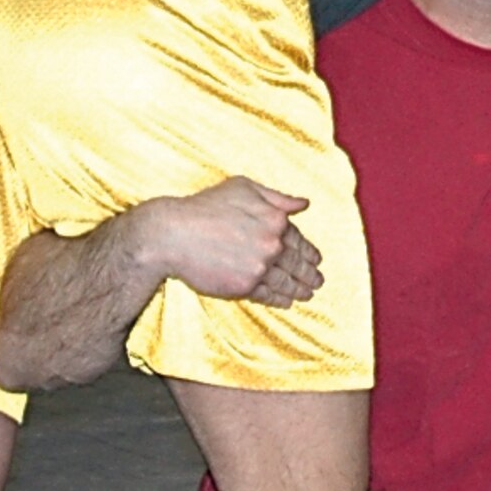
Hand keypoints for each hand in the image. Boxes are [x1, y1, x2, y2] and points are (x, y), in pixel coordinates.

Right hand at [139, 177, 322, 305]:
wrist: (173, 234)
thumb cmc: (204, 206)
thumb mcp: (242, 188)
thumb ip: (276, 197)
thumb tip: (304, 203)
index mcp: (275, 219)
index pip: (298, 239)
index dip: (309, 251)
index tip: (316, 259)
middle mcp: (272, 244)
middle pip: (297, 263)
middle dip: (310, 274)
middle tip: (318, 282)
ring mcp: (259, 267)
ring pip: (285, 282)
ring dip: (299, 289)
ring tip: (308, 294)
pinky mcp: (244, 286)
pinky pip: (268, 295)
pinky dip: (280, 299)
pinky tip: (286, 301)